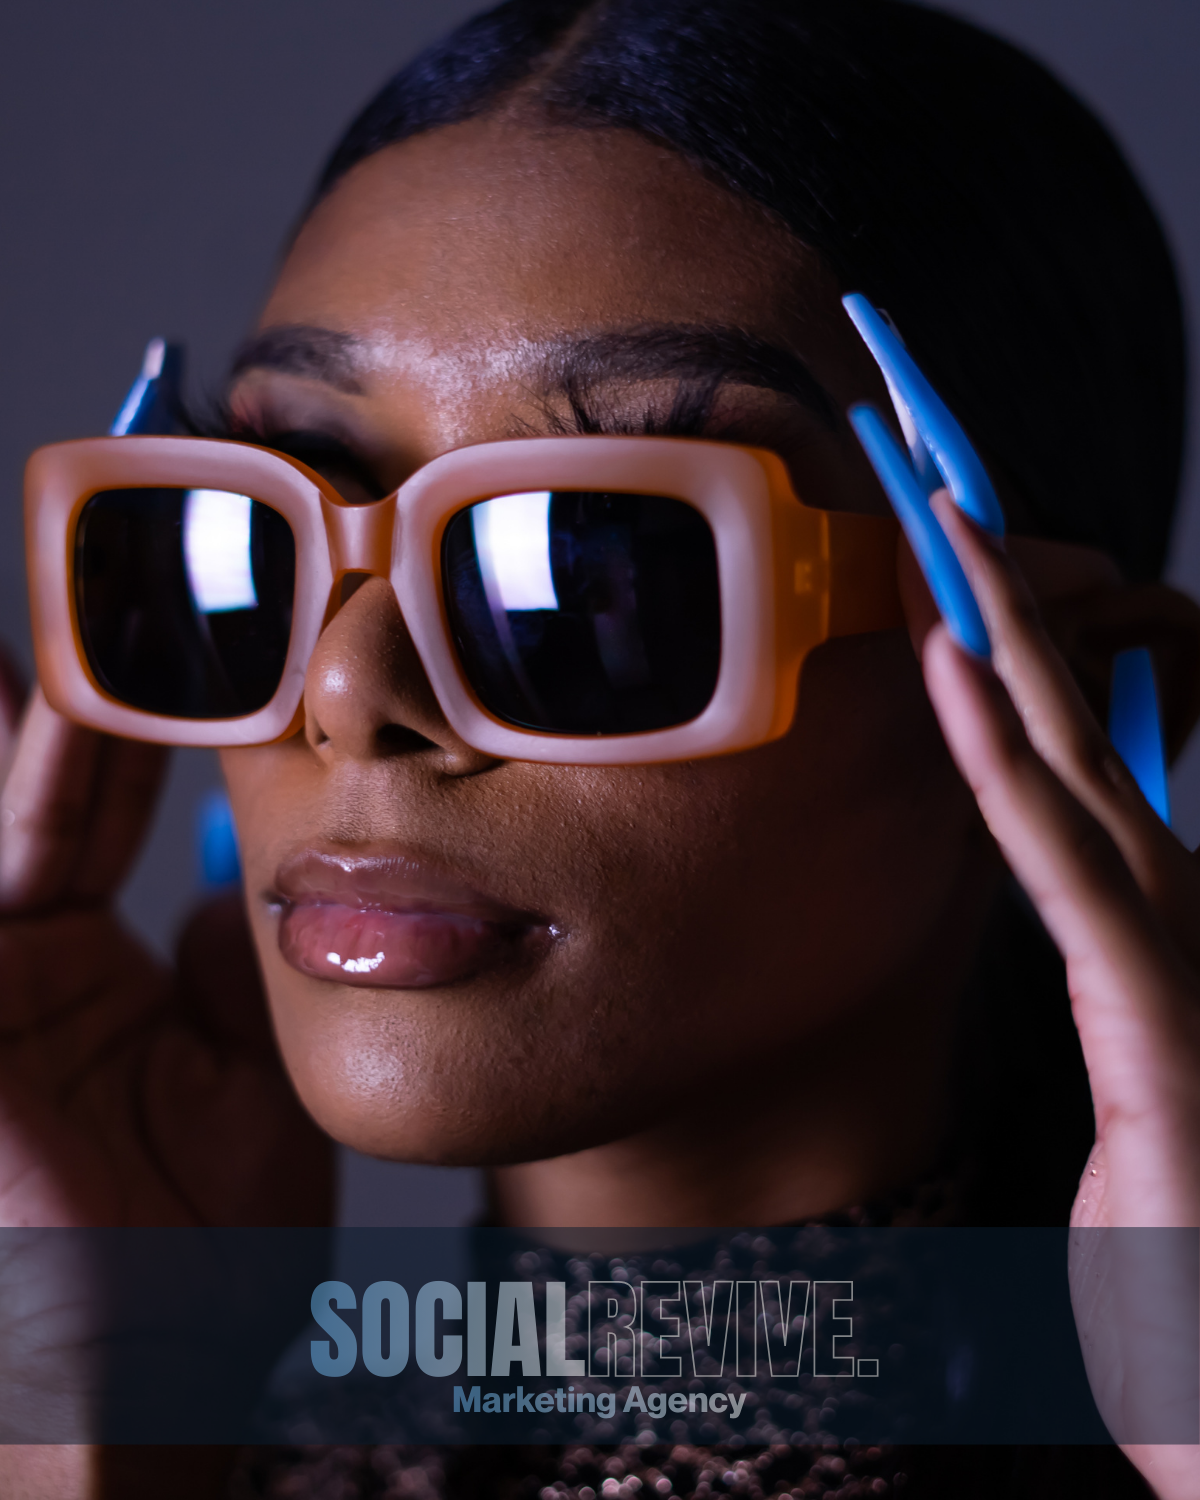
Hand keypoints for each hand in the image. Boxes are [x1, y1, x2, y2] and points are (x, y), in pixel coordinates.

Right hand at [0, 661, 332, 1496]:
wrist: (133, 1377)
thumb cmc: (194, 1260)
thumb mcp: (244, 1081)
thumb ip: (235, 971)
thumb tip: (254, 877)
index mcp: (76, 966)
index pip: (87, 797)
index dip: (123, 706)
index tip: (176, 617)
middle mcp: (3, 951)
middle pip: (15, 773)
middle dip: (49, 670)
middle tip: (82, 555)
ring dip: (12, 713)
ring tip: (48, 584)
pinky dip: (6, 779)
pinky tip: (17, 698)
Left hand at [910, 496, 1199, 1498]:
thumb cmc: (1188, 1242)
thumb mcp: (1138, 1079)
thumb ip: (1107, 975)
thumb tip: (1070, 883)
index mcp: (1155, 914)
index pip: (1066, 750)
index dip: (1012, 643)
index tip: (946, 566)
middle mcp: (1171, 899)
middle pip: (1066, 715)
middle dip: (1003, 592)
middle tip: (935, 484)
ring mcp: (1174, 936)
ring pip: (1064, 749)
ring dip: (999, 623)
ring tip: (939, 519)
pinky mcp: (1153, 994)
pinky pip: (1056, 846)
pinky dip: (1000, 744)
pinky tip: (954, 657)